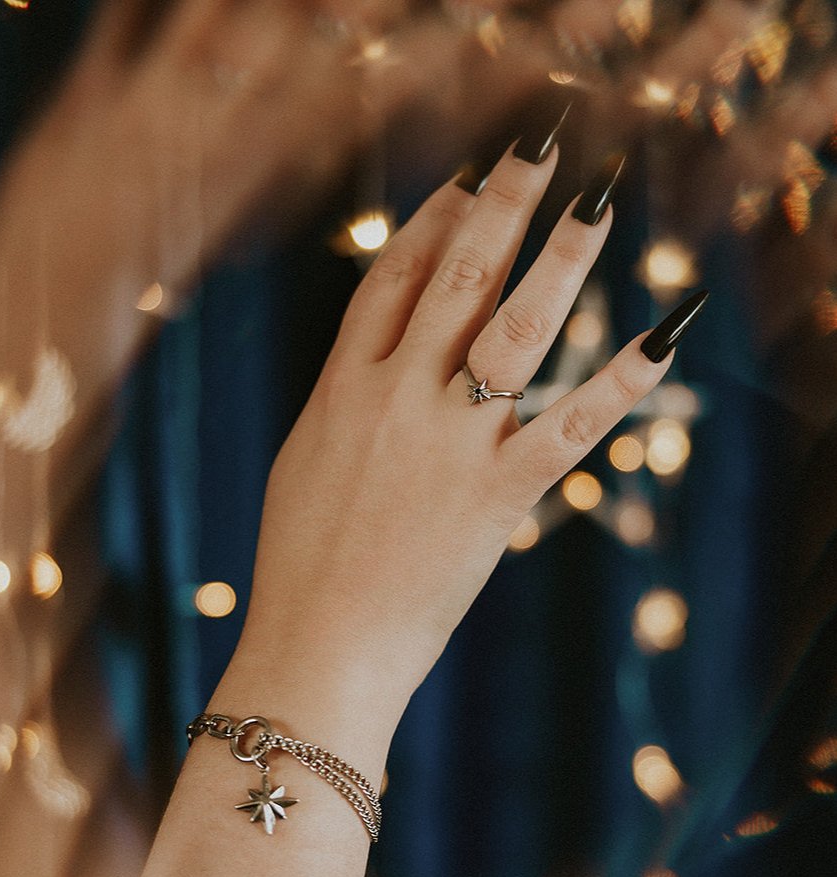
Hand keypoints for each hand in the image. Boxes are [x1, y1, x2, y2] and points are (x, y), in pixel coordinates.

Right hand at [234, 145, 692, 728]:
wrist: (319, 641)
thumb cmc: (301, 561)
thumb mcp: (306, 462)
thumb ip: (343, 402)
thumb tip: (372, 363)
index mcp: (342, 388)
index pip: (390, 279)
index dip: (432, 222)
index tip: (466, 185)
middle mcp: (395, 398)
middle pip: (453, 278)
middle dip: (499, 205)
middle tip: (538, 150)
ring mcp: (446, 443)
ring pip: (512, 329)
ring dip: (561, 260)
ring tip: (598, 204)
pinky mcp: (493, 495)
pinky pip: (567, 427)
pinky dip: (619, 385)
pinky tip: (660, 340)